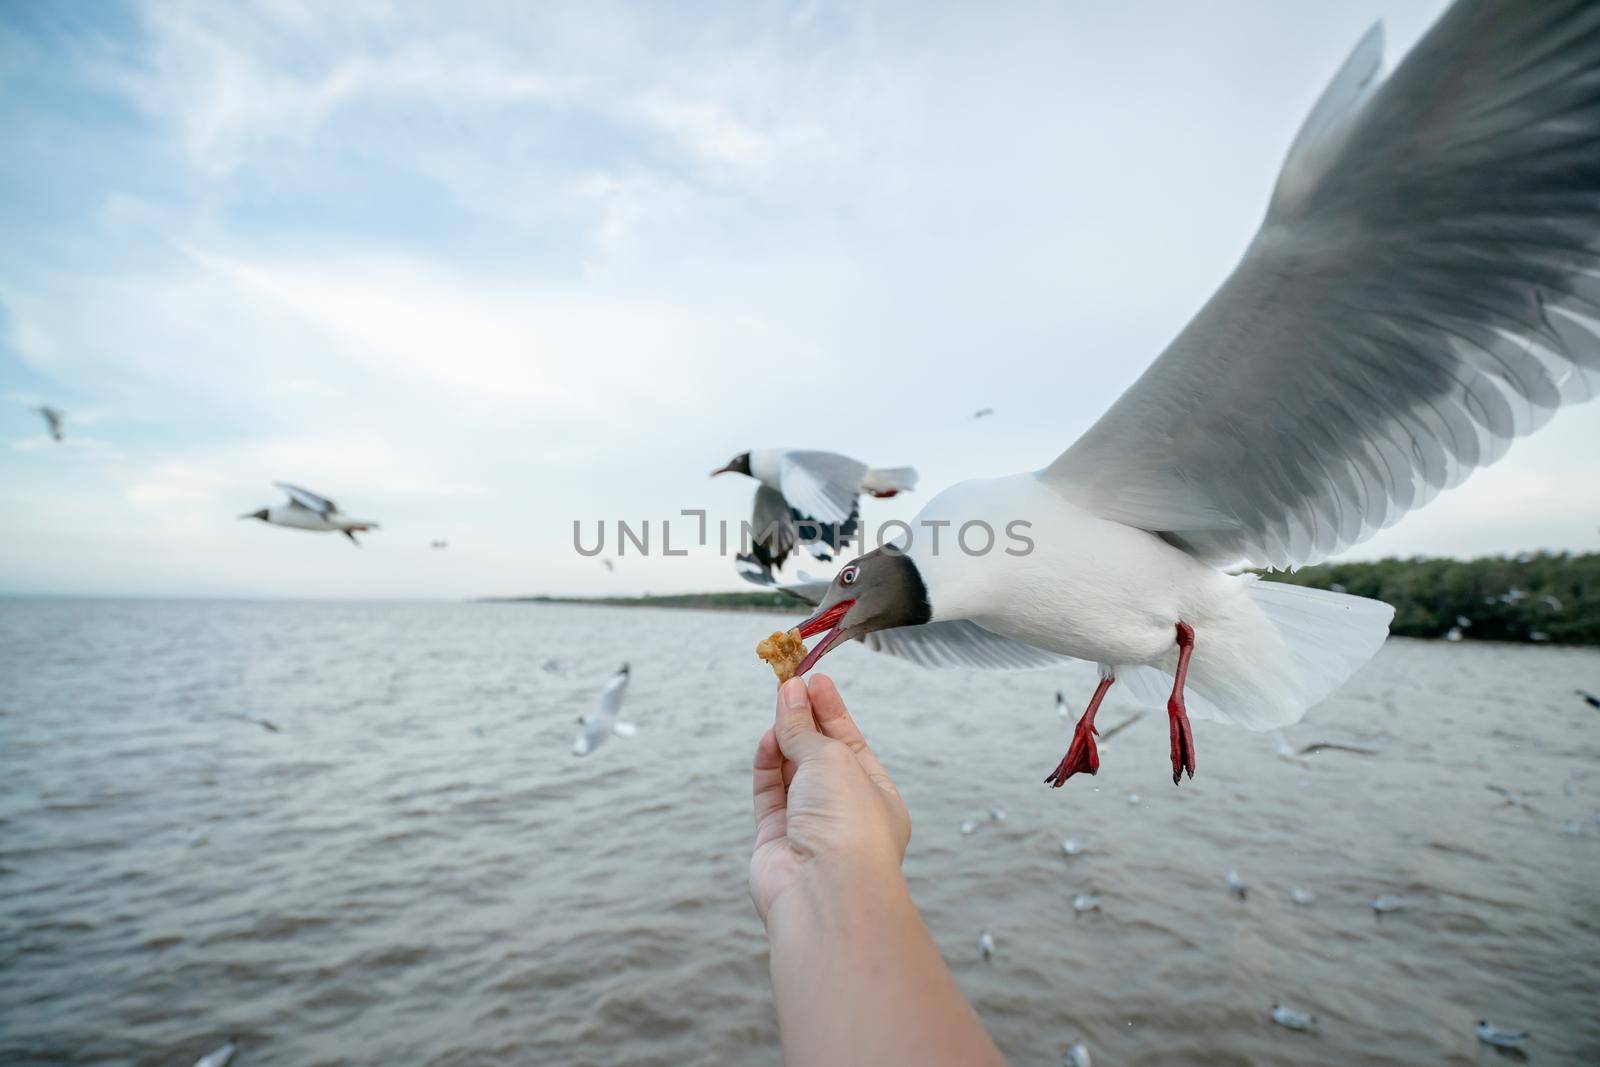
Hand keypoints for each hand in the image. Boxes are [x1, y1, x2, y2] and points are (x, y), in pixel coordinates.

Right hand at [749, 674, 909, 922]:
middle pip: (819, 756)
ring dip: (784, 737)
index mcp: (875, 796)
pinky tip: (767, 738)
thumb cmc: (847, 824)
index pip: (850, 743)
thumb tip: (789, 694)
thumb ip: (804, 729)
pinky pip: (769, 793)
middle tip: (788, 683)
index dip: (831, 710)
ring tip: (777, 702)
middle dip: (804, 719)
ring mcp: (808, 827)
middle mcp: (843, 812)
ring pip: (791, 772)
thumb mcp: (832, 759)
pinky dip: (766, 765)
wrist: (825, 891)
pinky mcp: (775, 839)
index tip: (813, 678)